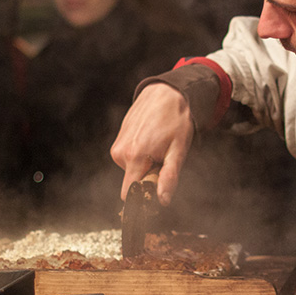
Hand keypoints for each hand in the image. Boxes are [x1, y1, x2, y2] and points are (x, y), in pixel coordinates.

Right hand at [110, 83, 193, 205]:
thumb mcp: (178, 150)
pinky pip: (128, 160)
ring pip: (130, 171)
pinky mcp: (117, 141)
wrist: (165, 93)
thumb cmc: (175, 121)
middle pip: (131, 183)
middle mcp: (120, 153)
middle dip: (147, 180)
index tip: (157, 192)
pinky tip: (150, 142)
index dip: (143, 198)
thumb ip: (169, 177)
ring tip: (158, 148)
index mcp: (135, 157)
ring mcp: (117, 146)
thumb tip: (162, 200)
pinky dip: (139, 157)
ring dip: (144, 167)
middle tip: (163, 161)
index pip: (129, 195)